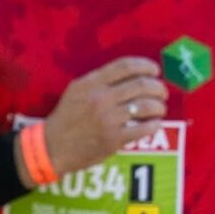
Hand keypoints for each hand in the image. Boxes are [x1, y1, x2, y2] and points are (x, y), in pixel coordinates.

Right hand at [40, 58, 167, 175]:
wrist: (52, 147)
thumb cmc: (66, 117)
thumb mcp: (76, 90)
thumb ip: (100, 80)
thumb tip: (131, 73)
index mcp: (91, 83)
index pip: (125, 66)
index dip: (146, 66)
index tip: (155, 70)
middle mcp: (101, 98)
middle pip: (141, 85)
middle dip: (158, 87)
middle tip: (162, 92)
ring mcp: (108, 119)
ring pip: (146, 106)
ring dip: (159, 106)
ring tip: (160, 108)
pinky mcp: (114, 139)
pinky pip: (143, 129)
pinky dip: (155, 125)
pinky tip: (155, 124)